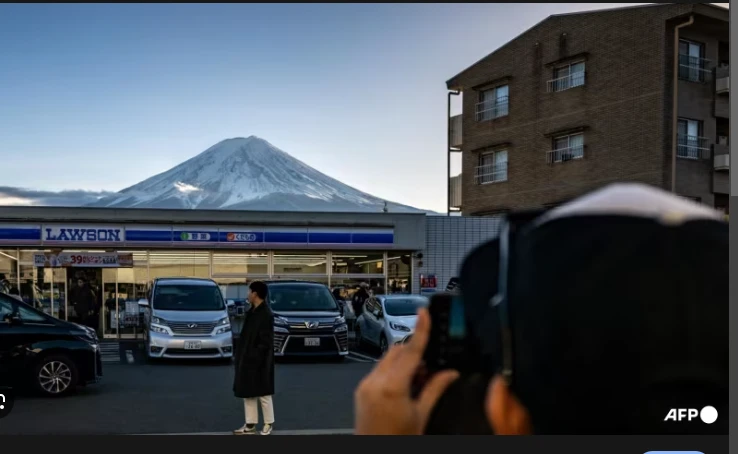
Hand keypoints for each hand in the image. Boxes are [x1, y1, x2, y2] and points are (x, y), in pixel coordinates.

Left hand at [354, 308, 459, 434]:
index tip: (424, 312)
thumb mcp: (421, 416)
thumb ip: (436, 389)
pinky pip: (379, 372)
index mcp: (392, 387)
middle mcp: (374, 383)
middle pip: (398, 352)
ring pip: (388, 360)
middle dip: (415, 353)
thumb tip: (451, 373)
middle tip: (431, 368)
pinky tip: (404, 388)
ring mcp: (365, 386)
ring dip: (404, 363)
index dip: (420, 329)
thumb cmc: (396, 441)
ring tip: (418, 383)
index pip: (411, 350)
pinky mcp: (361, 391)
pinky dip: (393, 373)